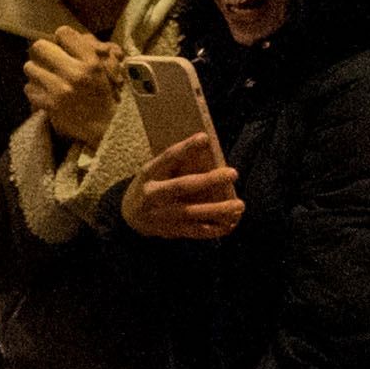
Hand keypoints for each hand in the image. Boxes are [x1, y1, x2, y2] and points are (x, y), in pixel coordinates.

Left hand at [24, 27, 123, 147]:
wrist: (106, 128)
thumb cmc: (106, 95)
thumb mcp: (107, 68)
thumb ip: (88, 48)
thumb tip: (64, 35)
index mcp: (92, 62)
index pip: (63, 33)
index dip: (62, 38)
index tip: (64, 46)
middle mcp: (75, 73)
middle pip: (39, 46)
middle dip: (44, 52)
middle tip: (51, 61)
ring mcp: (59, 89)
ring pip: (30, 67)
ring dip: (37, 72)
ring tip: (49, 78)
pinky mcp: (49, 104)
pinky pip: (29, 88)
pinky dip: (35, 90)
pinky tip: (47, 93)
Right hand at [126, 128, 246, 241]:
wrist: (130, 217)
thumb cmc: (151, 186)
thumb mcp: (155, 172)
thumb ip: (176, 165)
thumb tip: (209, 154)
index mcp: (149, 174)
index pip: (168, 158)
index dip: (186, 148)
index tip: (204, 137)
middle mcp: (153, 194)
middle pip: (182, 186)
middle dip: (209, 180)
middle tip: (233, 173)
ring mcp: (161, 215)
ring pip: (192, 213)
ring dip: (217, 210)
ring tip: (239, 205)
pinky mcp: (171, 230)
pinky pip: (196, 231)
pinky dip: (215, 229)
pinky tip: (231, 223)